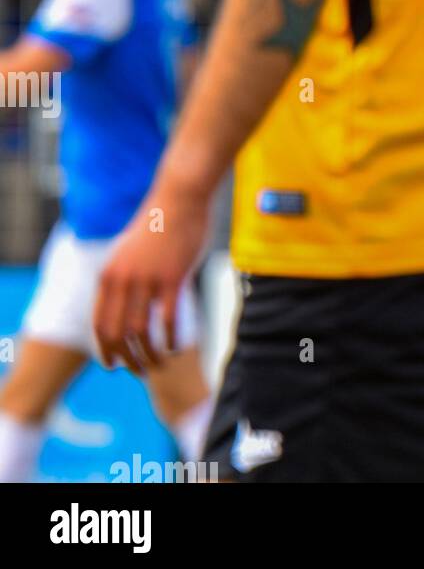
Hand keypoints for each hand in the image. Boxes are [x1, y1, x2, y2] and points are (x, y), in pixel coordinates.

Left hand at [93, 183, 209, 372]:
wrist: (180, 196)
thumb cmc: (160, 222)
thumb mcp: (131, 251)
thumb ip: (125, 277)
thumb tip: (126, 303)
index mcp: (109, 274)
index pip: (100, 323)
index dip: (105, 349)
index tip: (114, 365)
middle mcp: (123, 280)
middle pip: (116, 334)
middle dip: (126, 359)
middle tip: (138, 372)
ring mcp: (147, 279)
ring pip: (139, 332)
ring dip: (147, 355)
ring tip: (157, 364)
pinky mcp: (172, 277)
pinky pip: (166, 319)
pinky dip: (168, 339)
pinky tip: (173, 347)